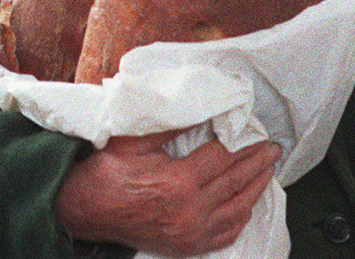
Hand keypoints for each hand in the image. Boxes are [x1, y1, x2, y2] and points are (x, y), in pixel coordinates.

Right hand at [55, 132, 279, 255]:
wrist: (83, 210)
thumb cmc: (105, 173)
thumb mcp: (135, 140)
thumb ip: (172, 125)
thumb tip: (202, 109)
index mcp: (178, 182)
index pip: (222, 157)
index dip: (239, 142)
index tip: (252, 131)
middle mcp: (189, 211)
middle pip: (235, 182)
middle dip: (257, 162)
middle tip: (272, 148)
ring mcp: (190, 233)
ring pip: (238, 210)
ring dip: (256, 188)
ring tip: (267, 171)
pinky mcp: (187, 246)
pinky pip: (226, 234)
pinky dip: (241, 217)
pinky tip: (247, 203)